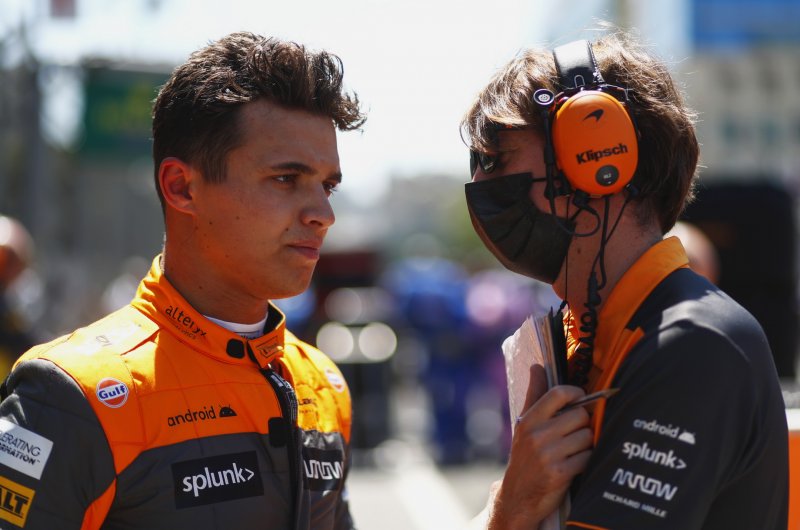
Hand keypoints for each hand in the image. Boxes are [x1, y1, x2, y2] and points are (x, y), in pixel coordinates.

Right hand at [488, 364, 592, 529]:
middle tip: (574, 433)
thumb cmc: (524, 456)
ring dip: (585, 444)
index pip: (559, 394)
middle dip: (582, 424)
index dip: (576, 394)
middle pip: (579, 416)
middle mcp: (536, 435)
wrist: (517, 497)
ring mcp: (547, 455)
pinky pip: (587, 457)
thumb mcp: (524, 425)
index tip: (579, 400)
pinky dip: (586, 460)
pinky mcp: (559, 474)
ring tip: (572, 450)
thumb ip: (534, 395)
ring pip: (586, 437)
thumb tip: (537, 366)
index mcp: (528, 420)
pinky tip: (575, 464)